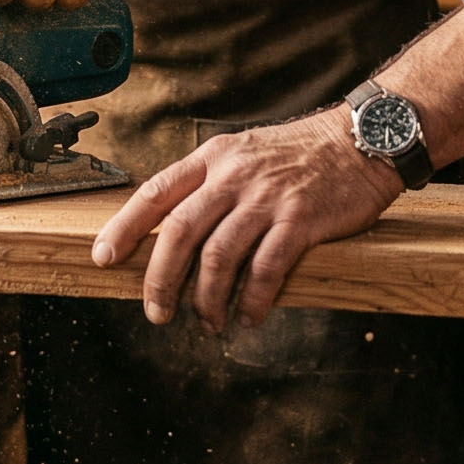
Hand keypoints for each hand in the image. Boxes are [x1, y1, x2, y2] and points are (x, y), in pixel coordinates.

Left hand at [90, 109, 401, 333]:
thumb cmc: (301, 154)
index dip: (124, 227)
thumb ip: (212, 184)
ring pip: (219, 256)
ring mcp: (267, 197)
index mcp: (214, 158)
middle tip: (156, 313)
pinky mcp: (300, 220)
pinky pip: (266, 268)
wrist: (360, 140)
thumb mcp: (245, 153)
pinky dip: (252, 299)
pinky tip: (249, 315)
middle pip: (179, 231)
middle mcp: (234, 176)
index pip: (156, 192)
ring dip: (207, 299)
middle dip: (160, 279)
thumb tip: (173, 228)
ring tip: (208, 323)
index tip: (103, 257)